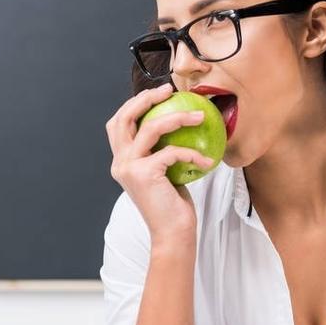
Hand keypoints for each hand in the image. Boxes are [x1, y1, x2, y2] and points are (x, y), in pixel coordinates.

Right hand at [105, 82, 213, 239]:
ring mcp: (129, 168)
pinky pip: (172, 151)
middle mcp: (120, 162)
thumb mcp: (166, 173)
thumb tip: (181, 125)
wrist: (172, 234)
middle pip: (124, 117)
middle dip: (146, 98)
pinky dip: (192, 153)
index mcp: (122, 161)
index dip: (134, 103)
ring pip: (150, 128)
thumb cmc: (173, 205)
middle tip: (169, 90)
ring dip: (177, 117)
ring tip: (199, 116)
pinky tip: (207, 159)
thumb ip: (162, 152)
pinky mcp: (144, 174)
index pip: (118, 123)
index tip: (158, 94)